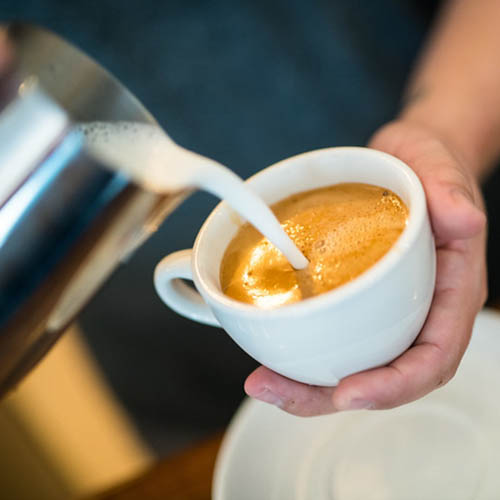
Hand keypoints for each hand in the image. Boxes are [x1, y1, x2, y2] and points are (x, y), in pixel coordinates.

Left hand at [244, 119, 486, 415]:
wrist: (407, 162)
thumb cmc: (428, 164)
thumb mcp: (439, 164)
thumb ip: (451, 189)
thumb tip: (464, 220)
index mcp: (450, 291)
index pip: (433, 357)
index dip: (394, 384)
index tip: (347, 393)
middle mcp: (420, 310)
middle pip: (384, 376)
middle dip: (329, 397)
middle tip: (272, 390)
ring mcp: (389, 308)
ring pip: (355, 364)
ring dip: (307, 384)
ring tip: (261, 382)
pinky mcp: (361, 299)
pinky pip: (337, 336)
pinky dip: (305, 352)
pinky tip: (271, 351)